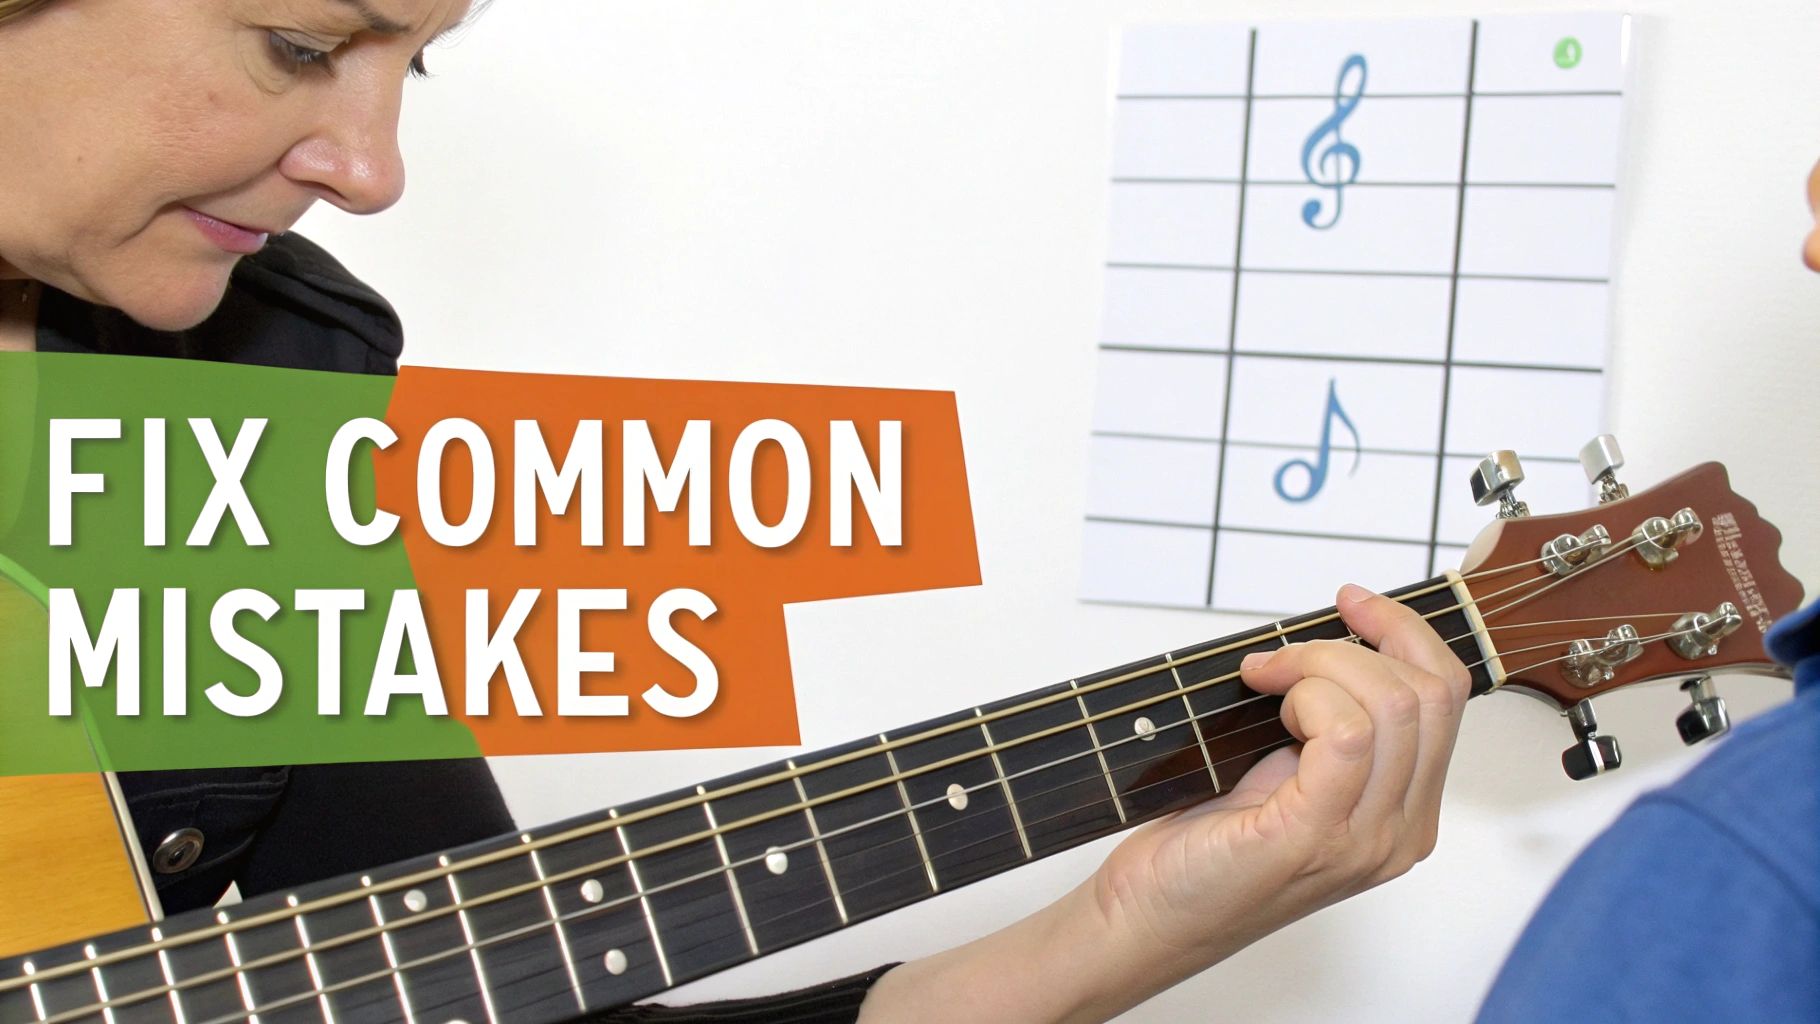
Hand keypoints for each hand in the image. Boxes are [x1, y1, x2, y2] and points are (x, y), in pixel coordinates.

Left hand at [861, 584, 1471, 1022]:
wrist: (1149, 912)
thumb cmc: (1204, 844)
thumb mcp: (1287, 769)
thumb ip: (1331, 723)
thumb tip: (1330, 642)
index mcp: (1404, 812)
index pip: (1447, 698)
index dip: (1403, 632)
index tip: (1352, 602)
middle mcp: (1399, 831)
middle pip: (1428, 694)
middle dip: (1353, 643)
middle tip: (1282, 652)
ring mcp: (1363, 839)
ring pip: (1390, 704)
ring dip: (1317, 665)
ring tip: (1263, 682)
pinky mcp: (1314, 835)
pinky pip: (1347, 733)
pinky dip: (1305, 692)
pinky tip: (1264, 698)